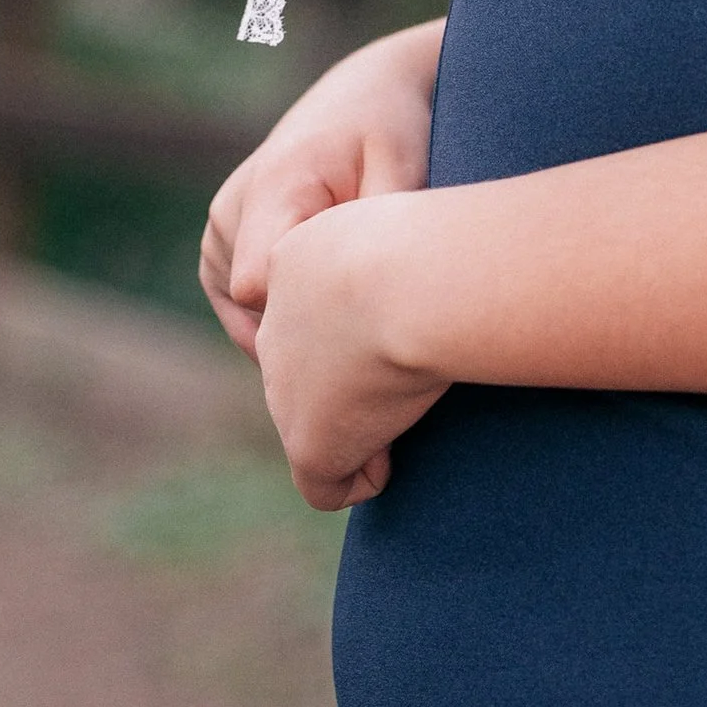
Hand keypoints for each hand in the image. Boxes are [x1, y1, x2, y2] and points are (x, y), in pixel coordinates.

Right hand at [200, 20, 443, 355]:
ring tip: (349, 288)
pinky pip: (242, 310)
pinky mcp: (218, 249)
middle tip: (368, 315)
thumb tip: (367, 299)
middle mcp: (230, 212)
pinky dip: (280, 314)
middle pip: (256, 312)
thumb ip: (375, 235)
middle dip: (308, 328)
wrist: (361, 95)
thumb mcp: (400, 170)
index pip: (259, 289)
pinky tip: (324, 295)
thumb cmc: (388, 131)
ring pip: (250, 318)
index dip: (307, 317)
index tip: (357, 317)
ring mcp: (219, 231)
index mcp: (272, 189)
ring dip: (295, 319)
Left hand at [255, 198, 450, 511]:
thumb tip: (415, 279)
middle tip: (411, 377)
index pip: (316, 310)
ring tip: (407, 416)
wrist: (410, 284)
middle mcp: (277, 332)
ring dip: (361, 430)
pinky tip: (390, 462)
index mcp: (295, 265)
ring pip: (315, 426)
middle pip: (307, 373)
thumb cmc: (429, 242)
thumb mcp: (403, 221)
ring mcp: (286, 392)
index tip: (412, 323)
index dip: (363, 330)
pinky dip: (359, 479)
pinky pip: (324, 485)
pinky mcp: (308, 444)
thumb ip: (396, 252)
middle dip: (353, 386)